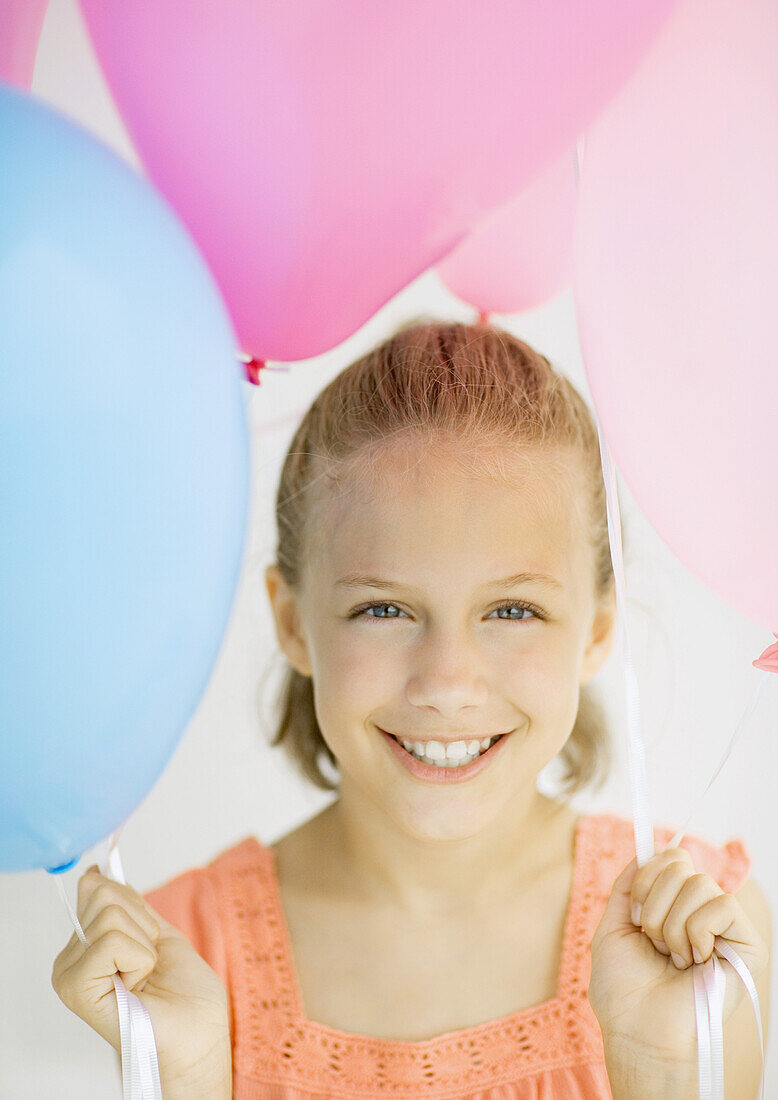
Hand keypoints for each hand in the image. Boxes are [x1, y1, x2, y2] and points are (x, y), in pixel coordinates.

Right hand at [52, 866, 231, 1097]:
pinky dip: (139, 958)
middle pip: (103, 894)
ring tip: (145, 976)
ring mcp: (69, 974)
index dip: (134, 905)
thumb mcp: (157, 932)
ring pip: (110, 916)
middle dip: (143, 923)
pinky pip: (111, 941)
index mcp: (87, 944)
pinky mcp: (76, 989)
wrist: (199, 1033)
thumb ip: (127, 906)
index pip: (96, 886)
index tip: (147, 938)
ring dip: (144, 943)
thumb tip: (98, 873)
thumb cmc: (185, 994)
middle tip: (149, 962)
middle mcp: (70, 958)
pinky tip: (138, 985)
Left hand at [588, 845, 768, 1064]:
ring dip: (672, 925)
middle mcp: (702, 912)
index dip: (647, 875)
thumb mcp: (613, 926)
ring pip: (699, 884)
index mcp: (674, 906)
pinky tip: (695, 961)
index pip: (671, 856)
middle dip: (653, 905)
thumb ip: (626, 886)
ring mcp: (726, 928)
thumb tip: (643, 853)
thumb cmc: (624, 990)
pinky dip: (697, 933)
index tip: (635, 912)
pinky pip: (722, 906)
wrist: (638, 1032)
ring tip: (674, 958)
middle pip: (681, 864)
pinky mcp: (748, 946)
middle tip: (655, 943)